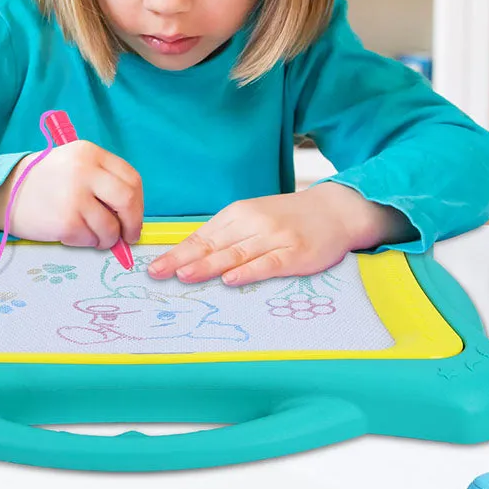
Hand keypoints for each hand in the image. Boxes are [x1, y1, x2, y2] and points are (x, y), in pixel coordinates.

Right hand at [0, 141, 142, 248]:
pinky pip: (91, 239)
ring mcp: (75, 196)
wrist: (3, 193)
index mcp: (89, 153)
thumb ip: (102, 179)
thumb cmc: (43, 181)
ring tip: (94, 236)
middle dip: (133, 224)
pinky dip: (88, 242)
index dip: (138, 202)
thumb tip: (132, 212)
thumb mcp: (74, 164)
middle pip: (128, 200)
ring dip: (108, 238)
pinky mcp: (66, 221)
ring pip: (111, 227)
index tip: (134, 216)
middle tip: (128, 236)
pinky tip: (74, 234)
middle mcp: (84, 171)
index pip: (131, 178)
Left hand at [146, 182, 410, 285]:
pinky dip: (248, 271)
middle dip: (182, 260)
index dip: (177, 252)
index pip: (201, 236)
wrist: (334, 209)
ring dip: (208, 265)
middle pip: (212, 245)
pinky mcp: (294, 252)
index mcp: (238, 214)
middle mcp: (253, 223)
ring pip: (235, 253)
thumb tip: (191, 257)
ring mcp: (274, 238)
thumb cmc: (288, 218)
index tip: (154, 266)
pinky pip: (267, 263)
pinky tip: (230, 279)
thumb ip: (227, 235)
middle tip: (157, 273)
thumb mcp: (254, 217)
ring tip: (184, 275)